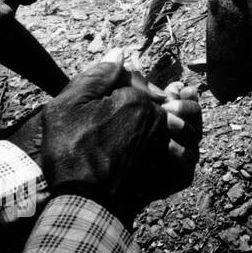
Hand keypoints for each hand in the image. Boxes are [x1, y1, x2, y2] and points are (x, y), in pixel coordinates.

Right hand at [37, 50, 202, 227]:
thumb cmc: (71, 152)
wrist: (86, 200)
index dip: (123, 83)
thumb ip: (96, 75)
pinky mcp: (167, 166)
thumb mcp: (68, 106)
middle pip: (158, 101)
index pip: (134, 82)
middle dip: (154, 98)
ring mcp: (165, 143)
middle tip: (151, 99)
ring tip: (164, 121)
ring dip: (177, 120)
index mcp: (136, 100)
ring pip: (177, 124)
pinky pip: (183, 151)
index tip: (118, 88)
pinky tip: (173, 148)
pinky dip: (181, 147)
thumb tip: (119, 53)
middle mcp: (157, 119)